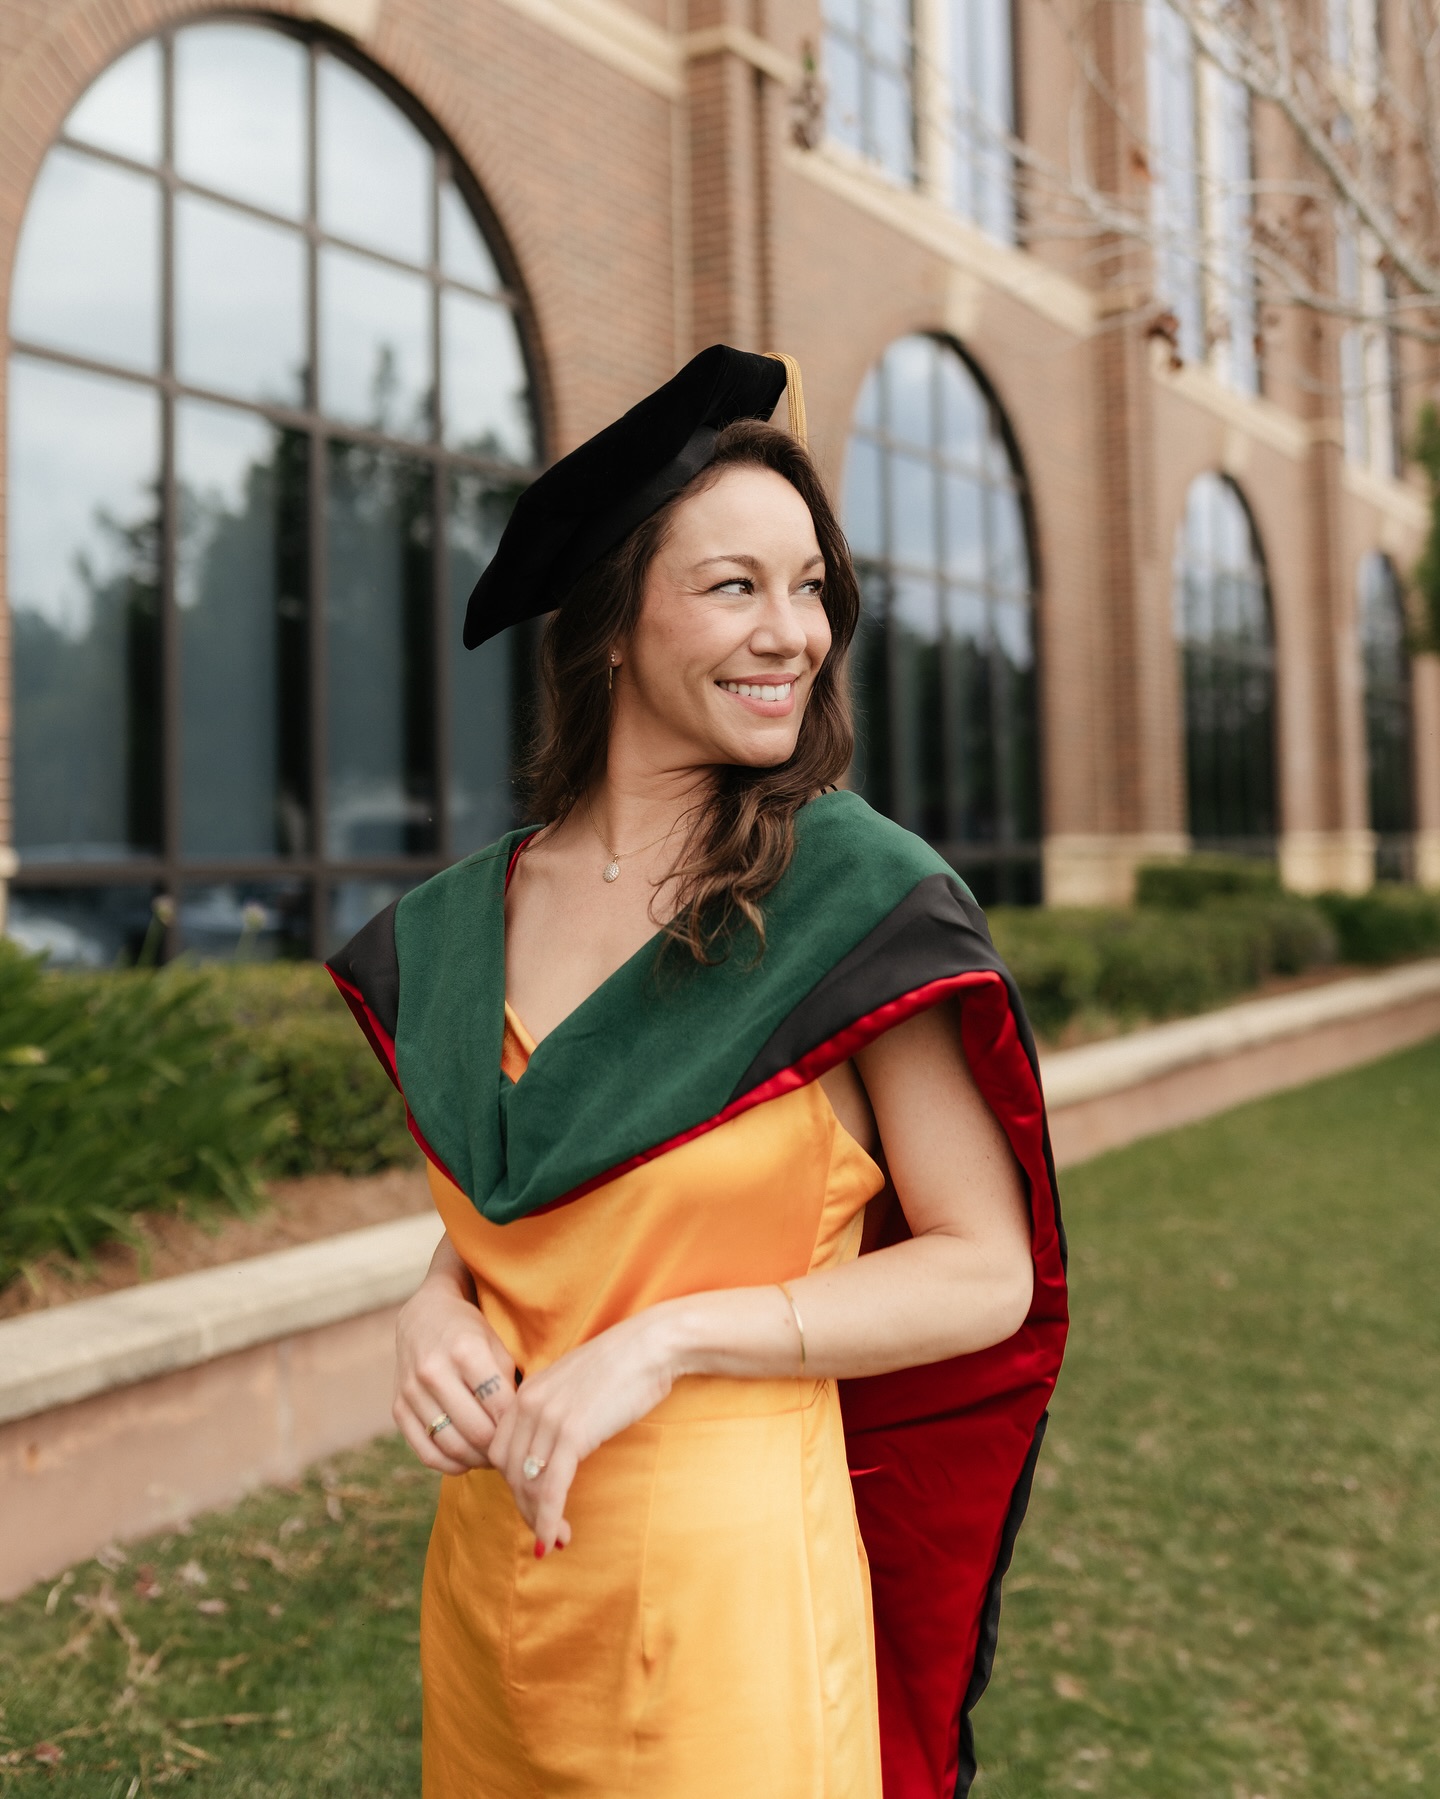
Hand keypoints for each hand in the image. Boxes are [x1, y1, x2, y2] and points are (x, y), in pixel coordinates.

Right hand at [394, 1252, 517, 1476]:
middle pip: (477, 1431)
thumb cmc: (470, 1332)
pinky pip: (426, 1452)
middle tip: (515, 1450)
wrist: (424, 1316)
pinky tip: (468, 1459)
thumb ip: (510, 1382)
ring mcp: (412, 1392)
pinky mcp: (398, 1408)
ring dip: (479, 1460)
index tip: (529, 1431)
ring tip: (494, 1456)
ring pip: (452, 1446)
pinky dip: (451, 1464)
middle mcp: (434, 1371)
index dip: (519, 1425)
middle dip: (501, 1447)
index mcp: (465, 1350)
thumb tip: (523, 1426)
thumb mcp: (497, 1344)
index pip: (500, 1406)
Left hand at [486, 1309, 678, 1554]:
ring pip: (527, 1484)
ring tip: (554, 1540)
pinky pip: (550, 1488)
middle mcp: (528, 1404)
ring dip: (538, 1519)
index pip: (500, 1450)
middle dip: (524, 1506)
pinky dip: (549, 1518)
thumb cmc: (622, 1367)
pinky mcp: (571, 1434)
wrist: (650, 1347)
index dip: (512, 1483)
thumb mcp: (575, 1387)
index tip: (531, 1503)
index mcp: (526, 1392)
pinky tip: (555, 1537)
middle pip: (509, 1471)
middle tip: (544, 1528)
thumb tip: (552, 1449)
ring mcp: (547, 1419)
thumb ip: (555, 1412)